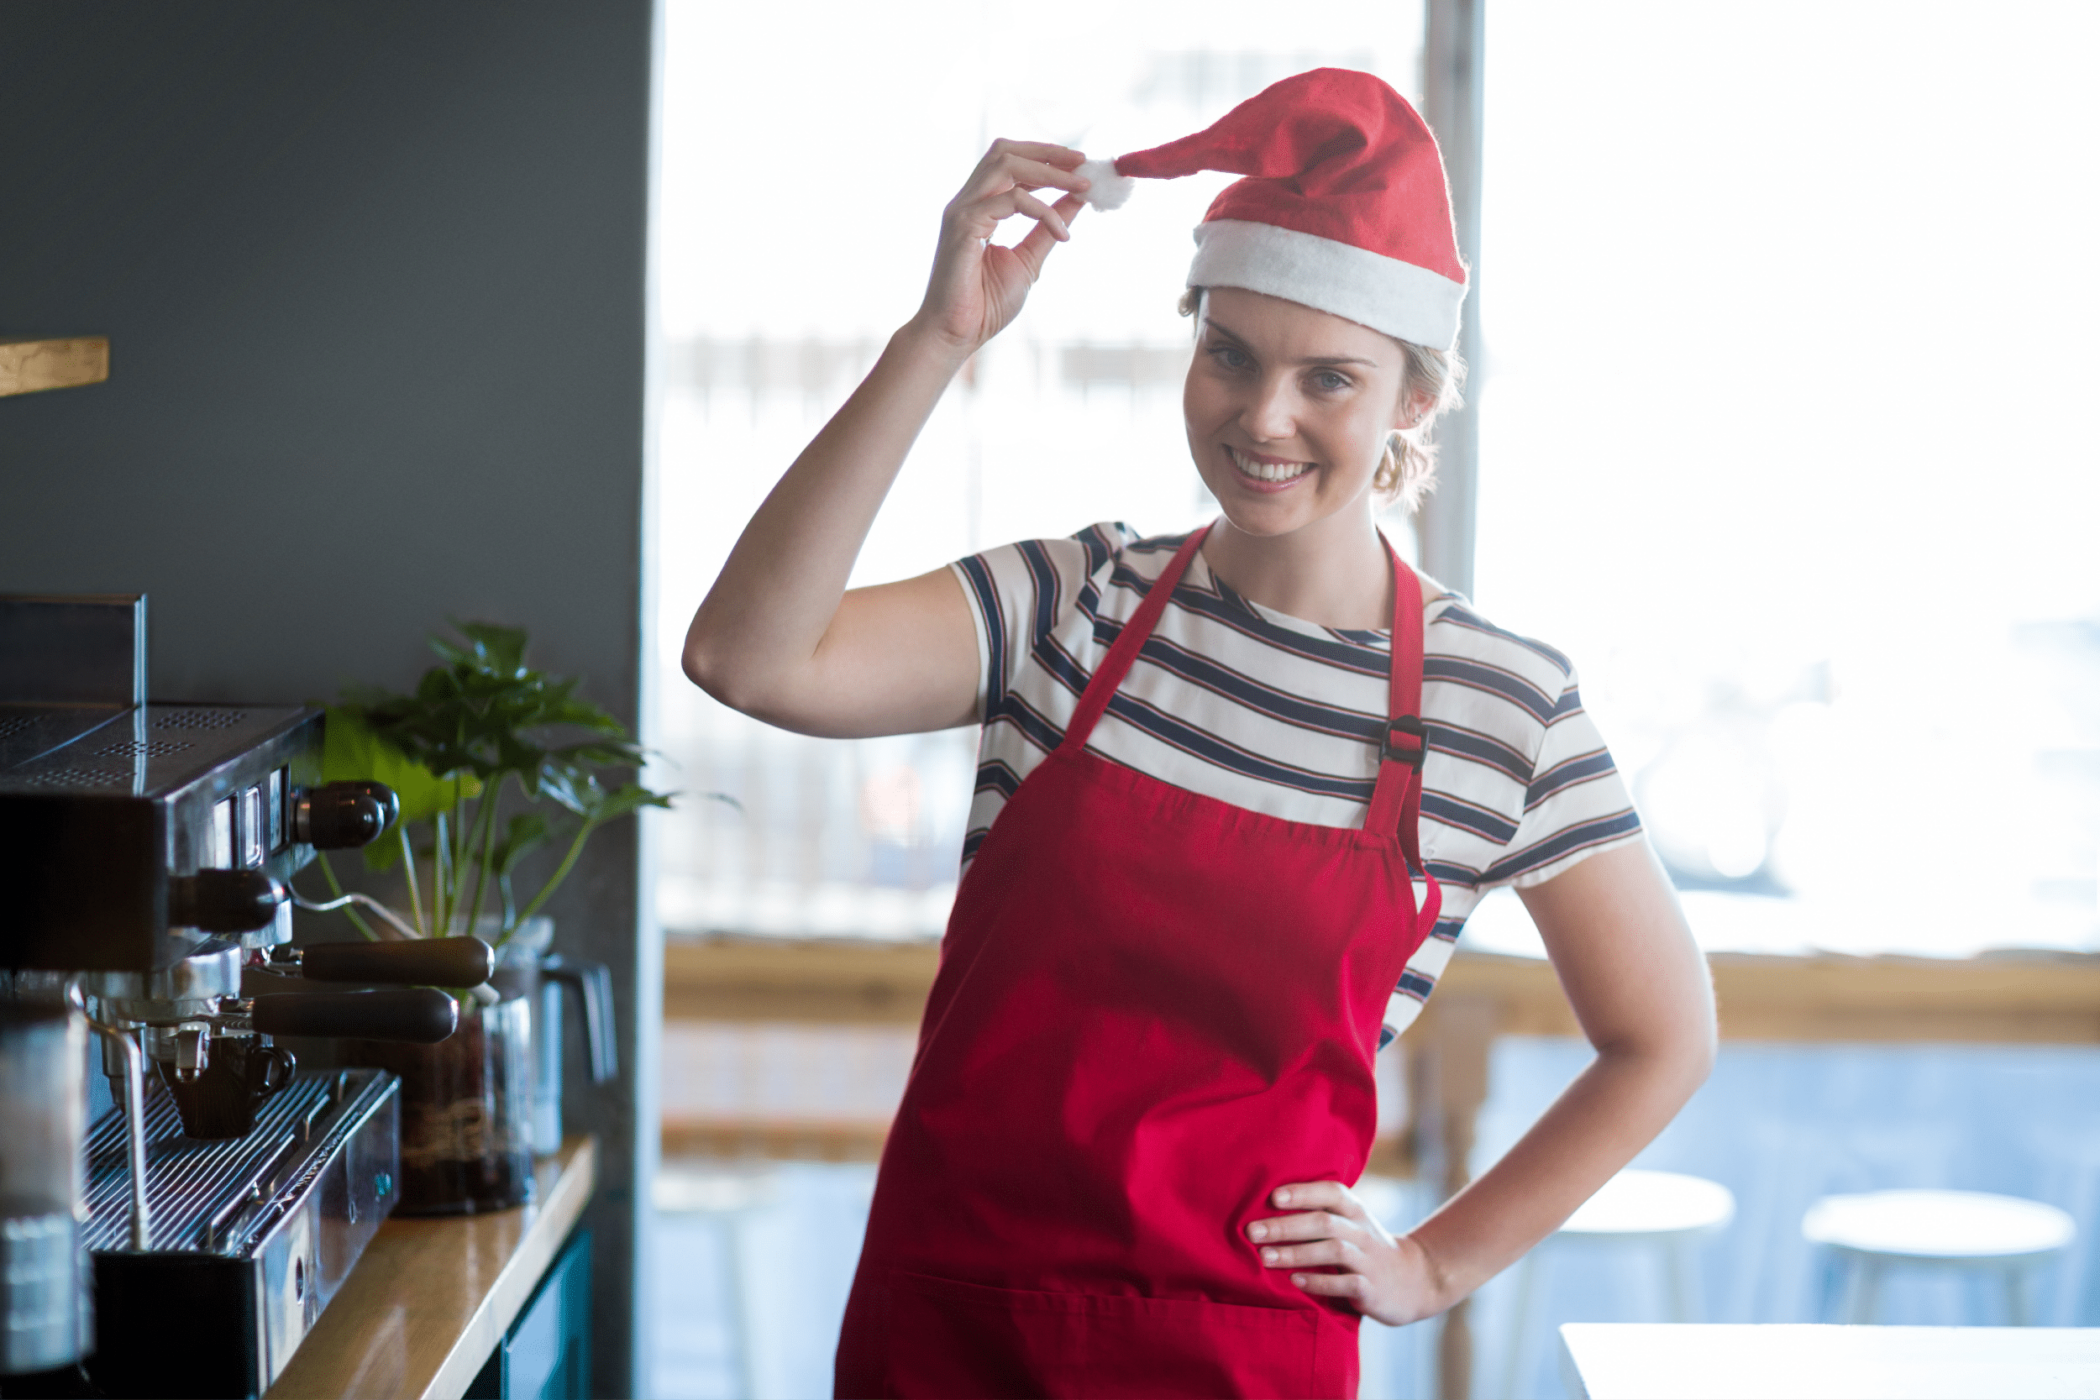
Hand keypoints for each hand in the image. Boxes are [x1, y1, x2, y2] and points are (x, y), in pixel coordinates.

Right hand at [908, 139, 1089, 357]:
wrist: (956, 334)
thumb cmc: (985, 304)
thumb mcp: (1028, 260)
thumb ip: (1048, 228)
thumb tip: (1077, 200)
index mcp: (979, 207)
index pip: (1009, 162)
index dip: (1045, 156)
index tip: (1080, 164)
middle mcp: (967, 202)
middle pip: (1005, 151)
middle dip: (1048, 152)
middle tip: (1084, 163)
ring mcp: (962, 210)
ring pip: (1006, 165)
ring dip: (1050, 172)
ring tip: (1081, 186)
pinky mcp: (964, 225)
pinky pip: (1012, 200)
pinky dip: (1044, 211)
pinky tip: (1062, 234)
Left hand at [1247, 1180, 1449, 1326]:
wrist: (1415, 1280)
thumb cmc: (1367, 1248)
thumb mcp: (1352, 1224)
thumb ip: (1321, 1213)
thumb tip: (1266, 1206)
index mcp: (1356, 1211)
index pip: (1331, 1193)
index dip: (1303, 1192)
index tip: (1272, 1196)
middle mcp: (1363, 1231)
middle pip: (1323, 1222)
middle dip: (1286, 1225)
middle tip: (1252, 1231)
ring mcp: (1369, 1260)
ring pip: (1333, 1250)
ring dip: (1296, 1253)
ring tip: (1265, 1257)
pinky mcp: (1372, 1289)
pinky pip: (1345, 1284)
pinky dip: (1319, 1282)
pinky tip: (1295, 1282)